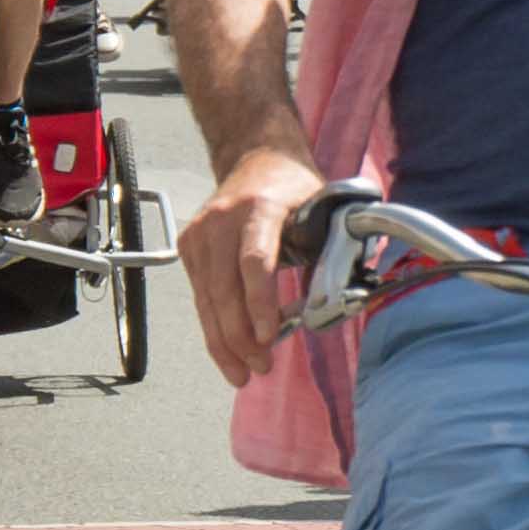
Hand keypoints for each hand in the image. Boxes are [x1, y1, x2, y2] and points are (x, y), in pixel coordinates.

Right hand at [180, 144, 324, 388]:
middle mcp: (222, 221)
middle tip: (260, 368)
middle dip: (240, 335)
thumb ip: (333, 250)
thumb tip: (340, 301)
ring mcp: (200, 233)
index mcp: (259, 208)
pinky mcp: (188, 246)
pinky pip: (200, 295)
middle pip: (225, 288)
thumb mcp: (324, 208)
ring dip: (223, 341)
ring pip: (207, 298)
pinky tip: (229, 352)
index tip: (268, 336)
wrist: (255, 156)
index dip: (260, 302)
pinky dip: (213, 326)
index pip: (255, 261)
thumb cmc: (296, 188)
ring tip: (242, 373)